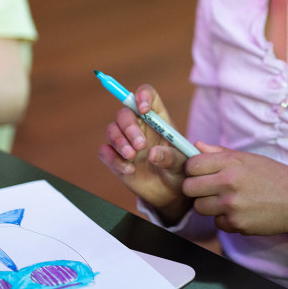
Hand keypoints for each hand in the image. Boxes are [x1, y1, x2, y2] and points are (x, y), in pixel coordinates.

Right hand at [97, 84, 191, 221]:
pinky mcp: (115, 158)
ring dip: (119, 141)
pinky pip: (105, 151)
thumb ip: (171, 157)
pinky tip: (129, 170)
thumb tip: (153, 153)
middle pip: (125, 112)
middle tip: (140, 145)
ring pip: (112, 129)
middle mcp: (139, 126)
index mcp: (158, 118)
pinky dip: (113, 159)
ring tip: (132, 156)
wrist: (169, 193)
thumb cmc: (179, 171)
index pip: (147, 95)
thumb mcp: (182, 165)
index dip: (142, 96)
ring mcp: (125, 141)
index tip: (143, 109)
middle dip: (129, 126)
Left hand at [183, 142, 287, 244]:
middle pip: (189, 188)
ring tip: (227, 200)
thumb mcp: (250, 158)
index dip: (193, 169)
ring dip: (209, 205)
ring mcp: (231, 205)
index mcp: (232, 162)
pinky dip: (225, 219)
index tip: (200, 172)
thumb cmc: (275, 177)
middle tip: (209, 188)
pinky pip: (217, 222)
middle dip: (195, 189)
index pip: (192, 164)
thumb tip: (196, 145)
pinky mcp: (236, 224)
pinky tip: (240, 212)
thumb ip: (220, 153)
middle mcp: (229, 182)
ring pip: (199, 207)